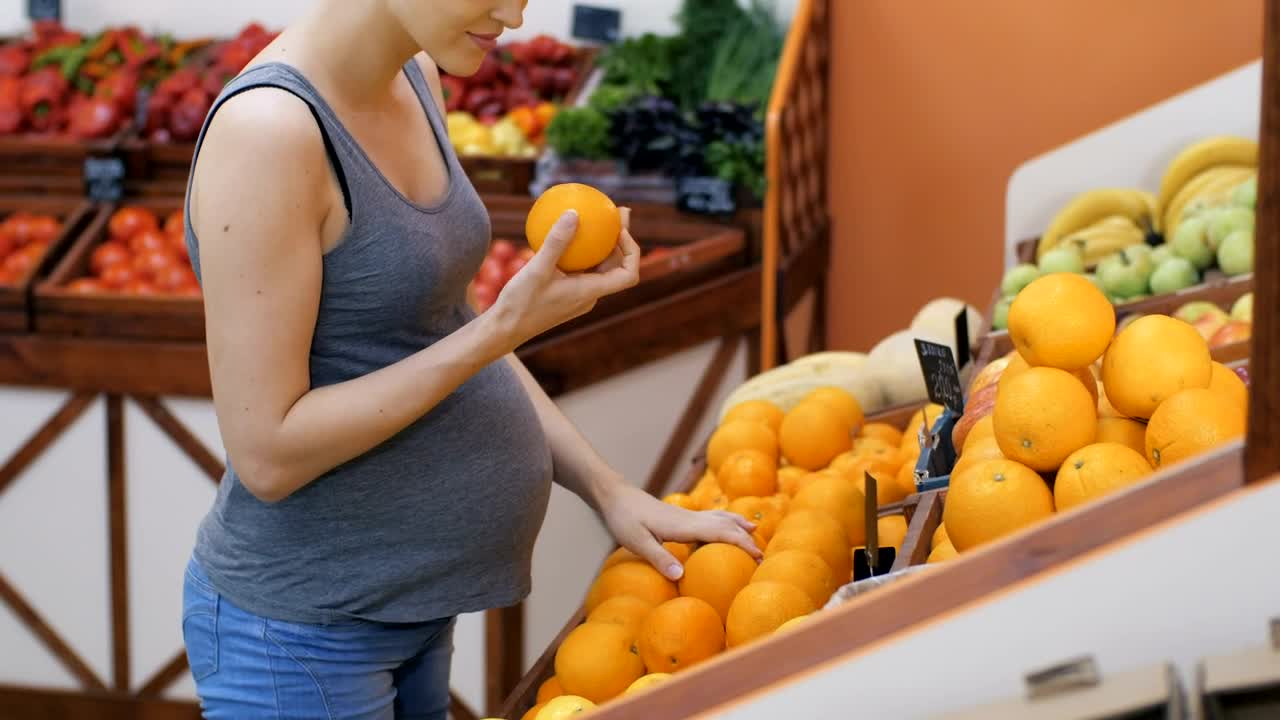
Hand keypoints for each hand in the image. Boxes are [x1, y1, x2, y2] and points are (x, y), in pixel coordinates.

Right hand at [491, 208, 640, 347]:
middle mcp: (589, 294)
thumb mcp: (536, 270)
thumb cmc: (520, 304)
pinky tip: (565, 232)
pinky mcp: (566, 292)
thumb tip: (574, 212)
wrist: (504, 329)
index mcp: (590, 292)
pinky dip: (581, 250)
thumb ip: (556, 242)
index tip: (621, 229)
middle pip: (616, 265)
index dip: (633, 251)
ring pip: (598, 266)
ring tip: (598, 216)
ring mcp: (578, 294)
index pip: (628, 275)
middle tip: (616, 211)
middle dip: (620, 238)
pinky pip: (580, 268)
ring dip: (602, 243)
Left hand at [600, 483, 761, 580]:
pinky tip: (722, 526)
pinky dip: (723, 521)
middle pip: (725, 525)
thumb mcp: (636, 541)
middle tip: (763, 554)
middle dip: (746, 538)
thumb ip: (658, 557)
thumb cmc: (623, 519)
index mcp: (683, 526)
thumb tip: (680, 575)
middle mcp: (689, 518)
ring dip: (737, 524)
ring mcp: (685, 516)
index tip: (757, 556)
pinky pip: (709, 518)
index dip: (741, 544)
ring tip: (753, 531)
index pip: (720, 533)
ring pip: (719, 517)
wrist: (615, 496)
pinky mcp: (680, 516)